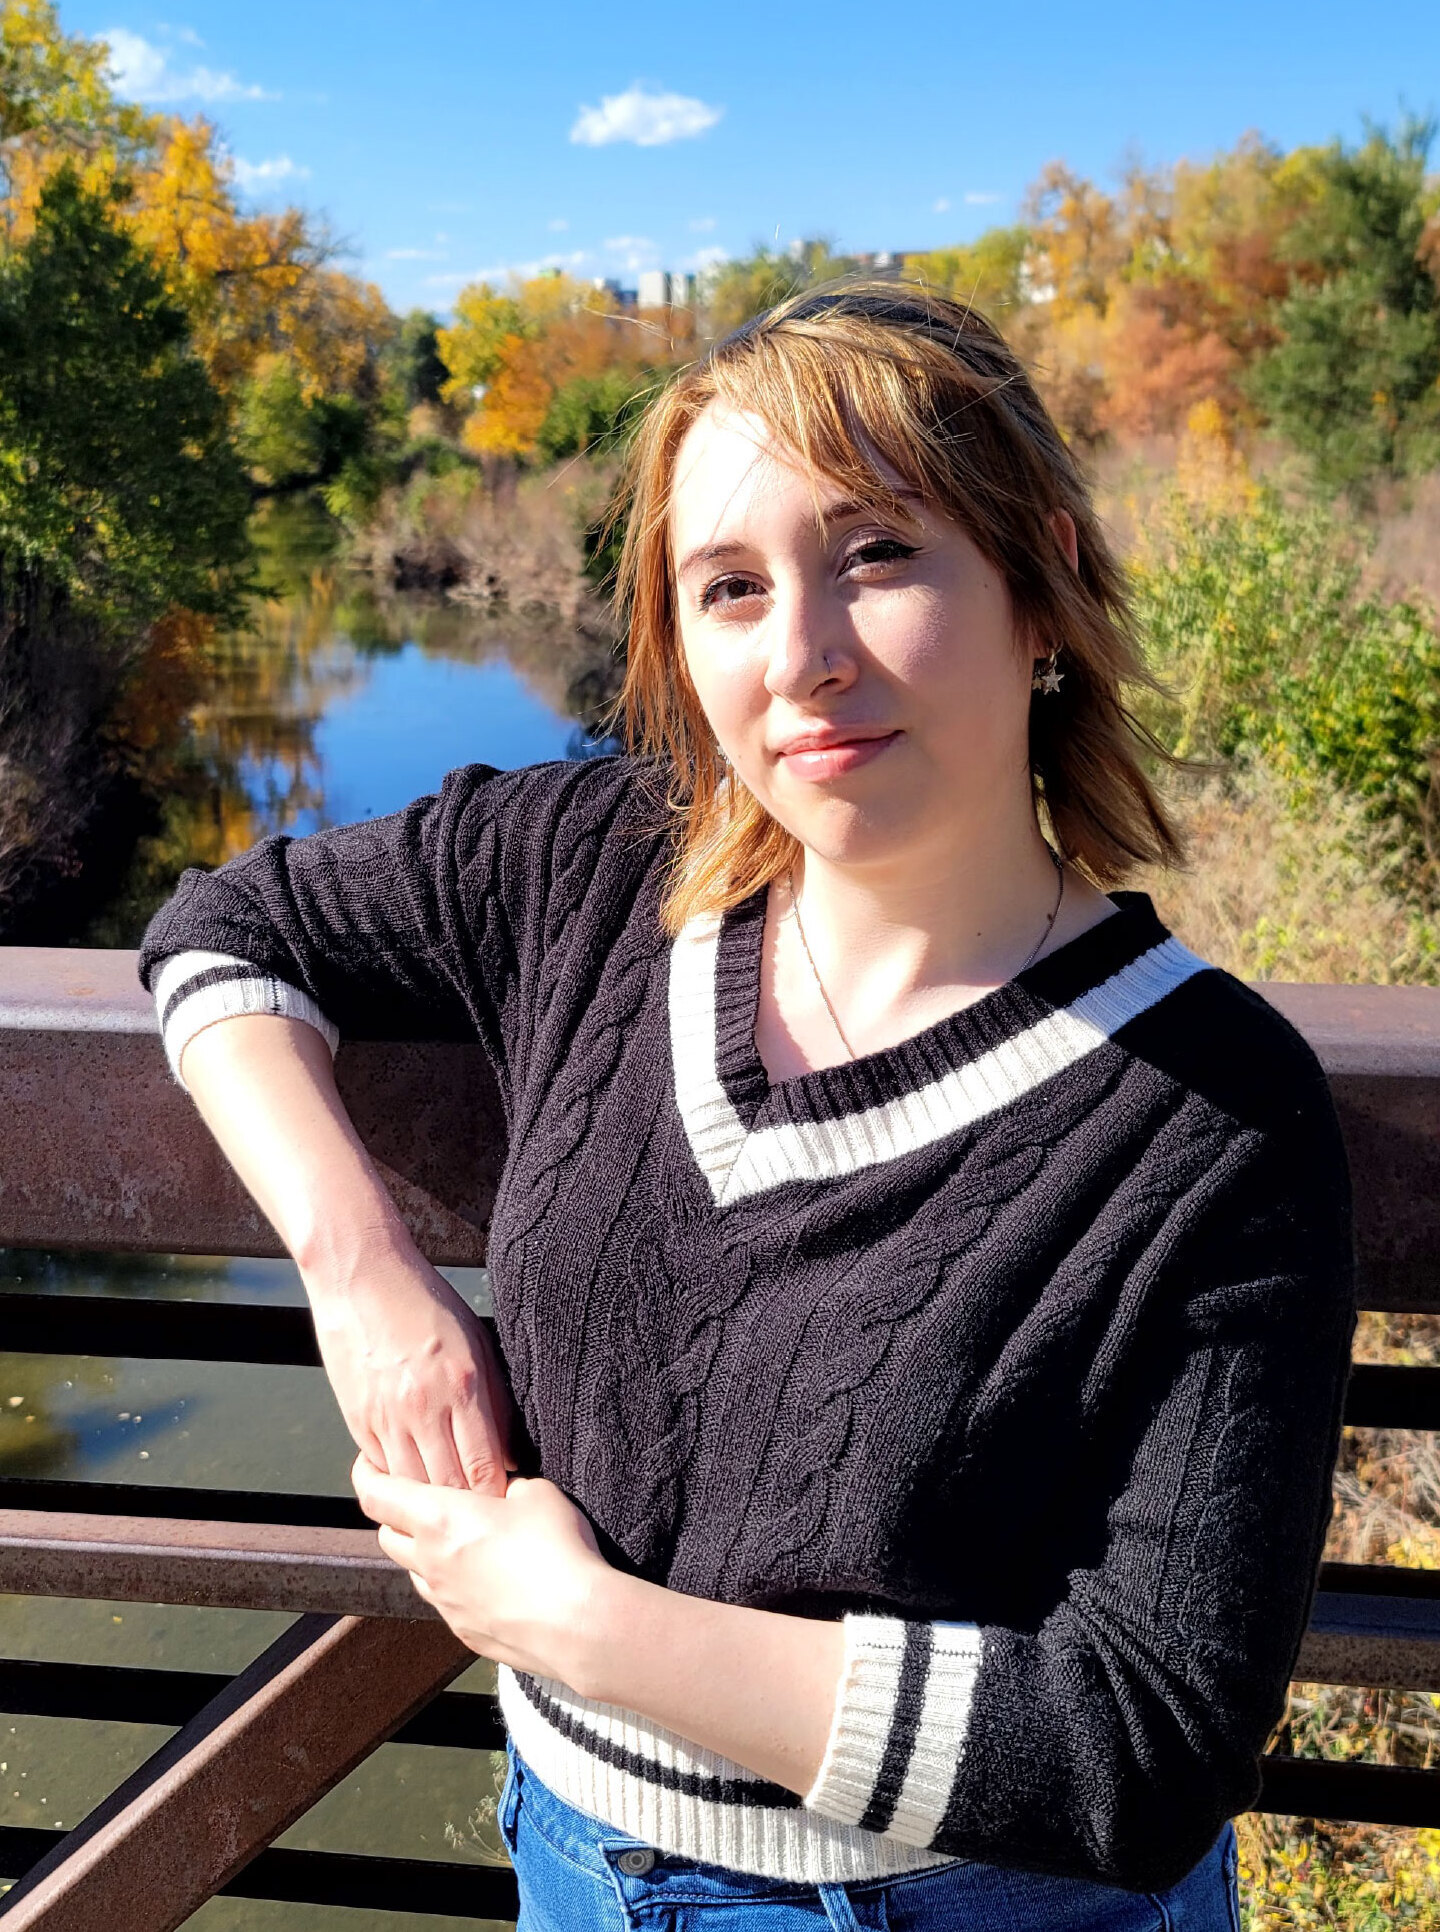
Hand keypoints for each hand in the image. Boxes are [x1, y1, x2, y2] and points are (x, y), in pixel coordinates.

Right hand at [307, 1249, 515, 1494]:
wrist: (361, 1275)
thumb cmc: (425, 1302)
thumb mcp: (475, 1341)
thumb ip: (495, 1401)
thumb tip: (508, 1455)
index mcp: (463, 1384)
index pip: (484, 1467)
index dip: (496, 1495)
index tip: (504, 1504)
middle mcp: (424, 1407)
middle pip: (449, 1488)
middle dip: (467, 1508)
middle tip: (480, 1516)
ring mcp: (387, 1417)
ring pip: (412, 1488)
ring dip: (430, 1501)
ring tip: (447, 1506)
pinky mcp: (357, 1420)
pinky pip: (381, 1470)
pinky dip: (398, 1480)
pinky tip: (412, 1479)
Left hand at [352, 1455, 613, 1686]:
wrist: (577, 1623)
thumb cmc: (555, 1549)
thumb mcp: (536, 1491)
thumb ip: (506, 1486)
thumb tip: (501, 1492)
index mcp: (439, 1519)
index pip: (375, 1495)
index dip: (366, 1474)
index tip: (371, 1462)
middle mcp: (429, 1562)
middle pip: (386, 1535)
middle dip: (396, 1515)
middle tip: (421, 1499)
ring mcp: (443, 1602)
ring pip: (413, 1570)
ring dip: (423, 1552)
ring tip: (459, 1539)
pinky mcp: (463, 1631)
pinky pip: (443, 1600)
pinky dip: (450, 1583)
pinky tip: (485, 1577)